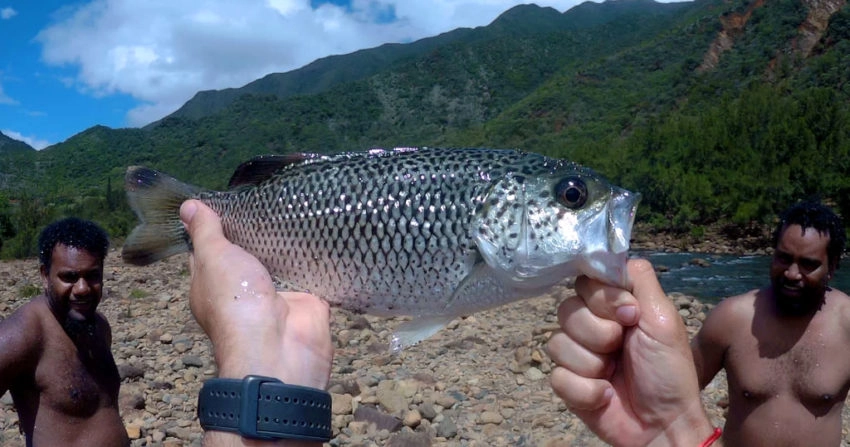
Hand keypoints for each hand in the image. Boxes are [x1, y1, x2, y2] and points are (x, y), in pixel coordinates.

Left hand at [180, 199, 332, 388]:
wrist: (279, 345)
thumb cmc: (235, 300)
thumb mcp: (214, 258)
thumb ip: (205, 232)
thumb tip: (187, 205)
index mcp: (212, 285)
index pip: (210, 251)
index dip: (214, 226)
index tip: (226, 198)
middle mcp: (243, 291)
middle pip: (248, 255)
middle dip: (255, 231)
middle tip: (266, 194)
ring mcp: (277, 297)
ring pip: (281, 264)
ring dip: (287, 242)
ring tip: (296, 204)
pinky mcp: (307, 300)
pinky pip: (311, 273)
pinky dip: (317, 258)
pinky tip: (322, 230)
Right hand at [547, 259, 715, 446]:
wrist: (665, 424)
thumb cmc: (670, 372)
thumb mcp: (663, 318)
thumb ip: (639, 280)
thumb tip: (610, 256)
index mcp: (612, 307)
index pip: (584, 282)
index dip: (602, 298)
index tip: (629, 314)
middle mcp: (590, 326)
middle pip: (567, 310)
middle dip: (598, 332)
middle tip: (622, 347)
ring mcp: (576, 356)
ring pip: (558, 343)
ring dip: (592, 363)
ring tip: (613, 375)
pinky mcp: (567, 385)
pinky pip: (557, 376)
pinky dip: (585, 390)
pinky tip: (605, 396)